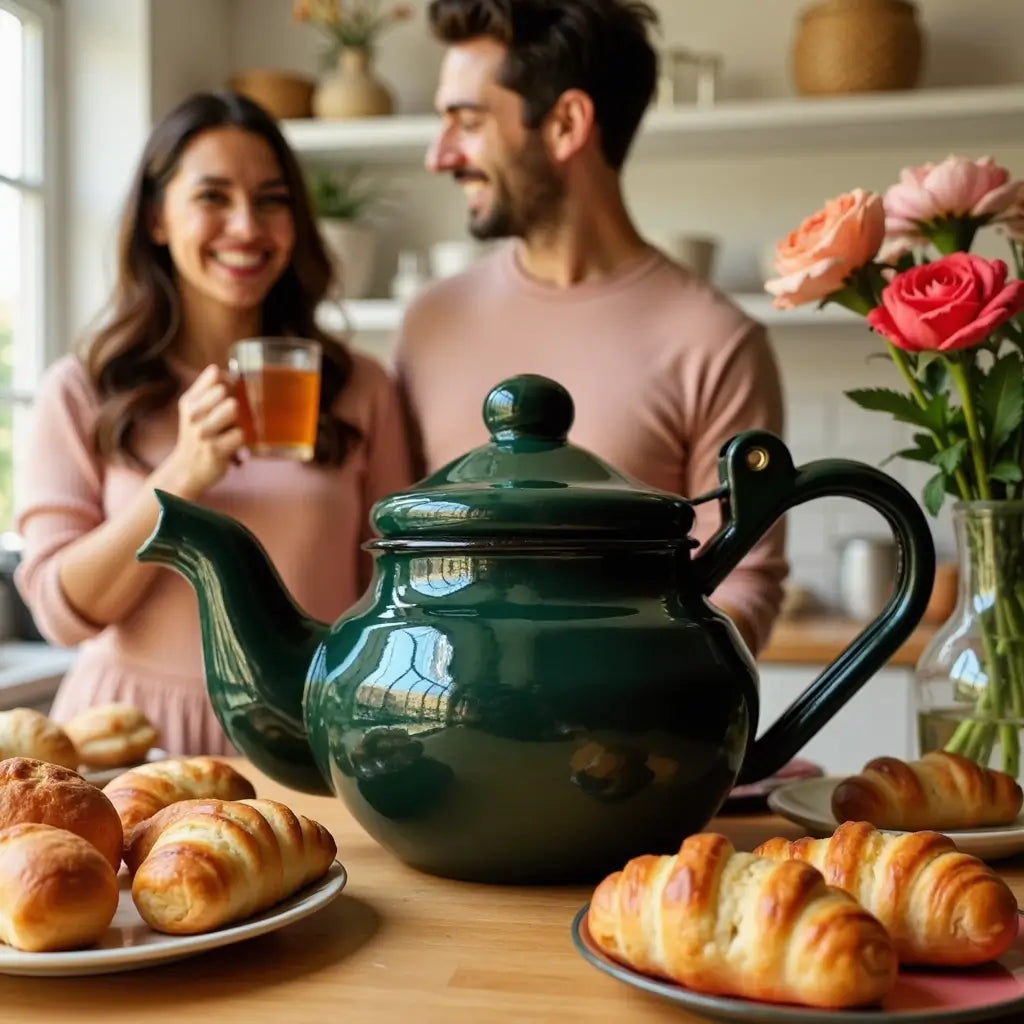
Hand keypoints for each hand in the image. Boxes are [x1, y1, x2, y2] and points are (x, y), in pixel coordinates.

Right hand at [161, 365, 245, 496]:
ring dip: (238, 421)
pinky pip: (240, 434)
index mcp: (189, 402)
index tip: (229, 395)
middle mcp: (193, 415)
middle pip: (227, 393)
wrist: (187, 470)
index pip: (217, 378)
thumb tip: (217, 368)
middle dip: (235, 405)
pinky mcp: (215, 450)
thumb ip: (205, 389)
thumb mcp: (193, 410)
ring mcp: (203, 433)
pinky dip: (241, 440)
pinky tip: (231, 446)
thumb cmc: (197, 436)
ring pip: (234, 409)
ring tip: (229, 431)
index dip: (230, 383)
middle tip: (229, 420)